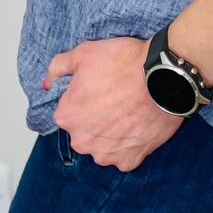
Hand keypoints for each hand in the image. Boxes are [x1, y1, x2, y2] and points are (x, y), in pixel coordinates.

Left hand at [45, 35, 184, 169]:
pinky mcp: (129, 160)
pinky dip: (130, 142)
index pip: (69, 108)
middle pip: (85, 130)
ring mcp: (106, 154)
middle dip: (96, 117)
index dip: (85, 95)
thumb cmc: (124, 63)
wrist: (163, 76)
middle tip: (116, 97)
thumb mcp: (84, 52)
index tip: (100, 86)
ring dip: (112, 132)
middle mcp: (82, 141)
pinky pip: (125, 154)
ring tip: (129, 109)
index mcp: (66, 116)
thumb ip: (59, 66)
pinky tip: (138, 123)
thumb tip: (49, 80)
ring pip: (104, 144)